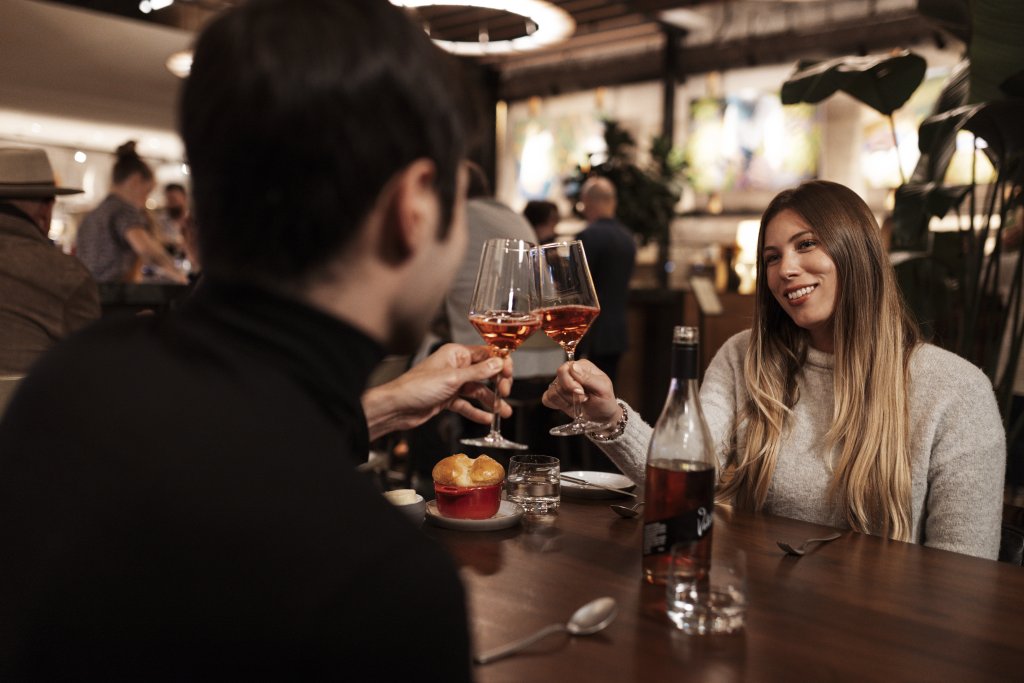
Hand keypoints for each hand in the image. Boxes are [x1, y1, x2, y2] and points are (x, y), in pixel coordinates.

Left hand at [363, 343, 512, 440]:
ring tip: (504, 412)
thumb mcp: (452, 379)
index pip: (486, 354)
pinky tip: (487, 419)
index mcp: (456, 354)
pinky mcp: (447, 398)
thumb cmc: (417, 387)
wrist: (396, 407)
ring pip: (477, 390)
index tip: (509, 374)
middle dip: (498, 383)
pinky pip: (467, 404)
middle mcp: (455, 366)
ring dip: (491, 401)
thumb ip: (478, 372)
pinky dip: (476, 411)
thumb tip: (499, 364)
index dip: (500, 363)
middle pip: (484, 372)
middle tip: (506, 394)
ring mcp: (451, 383)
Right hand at [542, 360, 620, 426]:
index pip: (564, 369)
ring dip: (567, 401)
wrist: (602, 417)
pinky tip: (569, 405)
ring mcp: (561, 384)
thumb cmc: (605, 401)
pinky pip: (547, 399)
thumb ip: (588, 377)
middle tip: (583, 399)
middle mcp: (570, 372)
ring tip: (579, 403)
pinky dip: (558, 405)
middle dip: (570, 394)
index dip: (570, 384)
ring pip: (553, 392)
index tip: (582, 393)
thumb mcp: (602, 389)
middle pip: (557, 382)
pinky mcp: (556, 395)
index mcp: (581, 366)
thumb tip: (573, 366)